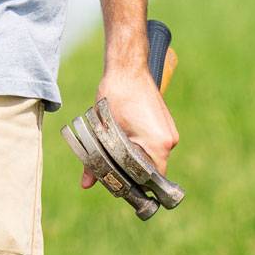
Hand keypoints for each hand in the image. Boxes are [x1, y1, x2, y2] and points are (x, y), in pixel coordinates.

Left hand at [83, 63, 177, 187]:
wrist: (128, 67)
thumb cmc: (116, 95)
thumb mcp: (103, 131)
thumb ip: (95, 161)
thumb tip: (85, 184)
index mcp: (159, 144)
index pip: (151, 180)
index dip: (135, 186)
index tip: (119, 186)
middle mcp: (170, 140)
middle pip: (151, 169)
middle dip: (132, 171)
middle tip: (113, 169)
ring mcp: (169, 131)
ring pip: (150, 156)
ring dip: (134, 157)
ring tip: (115, 149)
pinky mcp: (164, 124)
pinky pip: (152, 144)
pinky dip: (138, 145)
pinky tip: (123, 137)